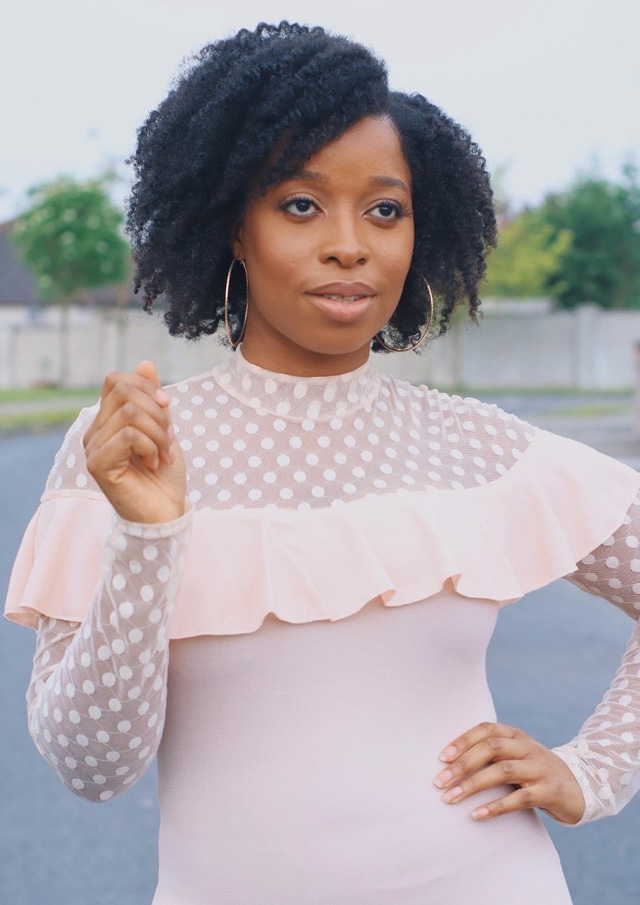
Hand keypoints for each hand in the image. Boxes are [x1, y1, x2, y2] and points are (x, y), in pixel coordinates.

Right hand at [83, 361, 186, 523]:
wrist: (165, 514)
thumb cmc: (164, 476)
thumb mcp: (164, 430)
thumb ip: (153, 400)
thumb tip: (145, 363)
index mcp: (106, 421)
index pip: (116, 380)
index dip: (146, 386)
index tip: (168, 407)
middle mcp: (93, 432)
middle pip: (123, 392)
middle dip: (157, 412)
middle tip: (168, 439)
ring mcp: (92, 448)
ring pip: (128, 413)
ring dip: (158, 433)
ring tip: (163, 455)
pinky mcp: (97, 465)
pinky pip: (128, 435)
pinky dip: (151, 447)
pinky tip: (154, 464)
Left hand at [432, 721, 585, 824]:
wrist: (581, 787)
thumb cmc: (536, 772)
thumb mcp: (517, 756)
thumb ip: (492, 753)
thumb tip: (449, 764)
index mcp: (517, 735)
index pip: (486, 729)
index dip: (463, 741)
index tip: (441, 758)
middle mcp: (528, 747)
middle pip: (491, 747)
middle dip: (462, 764)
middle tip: (439, 782)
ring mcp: (540, 768)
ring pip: (503, 771)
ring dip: (473, 784)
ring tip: (450, 798)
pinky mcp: (549, 791)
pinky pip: (519, 798)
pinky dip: (496, 806)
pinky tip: (477, 815)